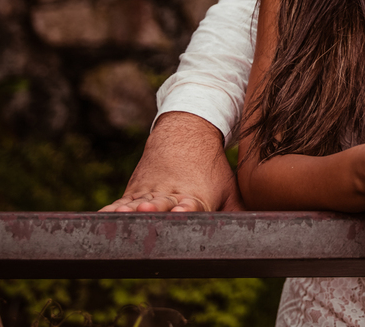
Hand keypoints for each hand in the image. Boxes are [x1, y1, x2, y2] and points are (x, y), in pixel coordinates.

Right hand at [100, 112, 241, 212]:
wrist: (185, 133)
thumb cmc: (211, 167)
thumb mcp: (229, 186)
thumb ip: (238, 211)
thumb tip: (262, 231)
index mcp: (196, 195)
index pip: (192, 205)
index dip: (187, 209)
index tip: (182, 210)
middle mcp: (171, 193)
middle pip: (162, 204)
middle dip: (157, 209)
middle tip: (150, 210)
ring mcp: (151, 192)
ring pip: (138, 204)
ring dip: (131, 210)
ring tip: (124, 215)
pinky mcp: (135, 191)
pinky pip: (121, 203)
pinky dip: (112, 211)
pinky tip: (101, 219)